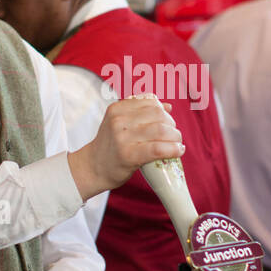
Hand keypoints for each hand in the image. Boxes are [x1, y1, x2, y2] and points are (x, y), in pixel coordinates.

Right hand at [68, 94, 183, 200]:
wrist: (92, 168)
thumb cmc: (110, 146)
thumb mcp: (118, 123)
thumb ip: (140, 113)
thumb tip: (168, 106)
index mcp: (117, 109)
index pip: (151, 102)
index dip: (164, 112)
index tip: (167, 123)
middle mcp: (119, 120)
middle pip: (159, 115)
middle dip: (172, 125)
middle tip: (174, 135)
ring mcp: (123, 138)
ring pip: (161, 130)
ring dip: (176, 137)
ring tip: (177, 143)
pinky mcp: (129, 155)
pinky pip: (158, 149)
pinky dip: (173, 149)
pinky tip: (178, 151)